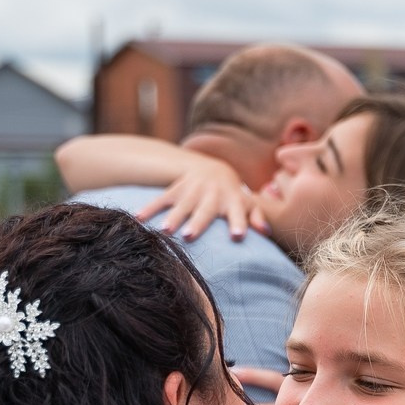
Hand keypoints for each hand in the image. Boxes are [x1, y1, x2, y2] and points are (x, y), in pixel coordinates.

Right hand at [135, 160, 266, 240]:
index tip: (238, 236)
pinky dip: (149, 208)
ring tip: (164, 231)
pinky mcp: (177, 189)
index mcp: (232, 199)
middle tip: (188, 236)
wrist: (213, 168)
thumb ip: (256, 217)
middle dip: (197, 222)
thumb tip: (266, 232)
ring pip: (182, 204)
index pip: (238, 212)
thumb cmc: (233, 195)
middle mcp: (212, 194)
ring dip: (172, 216)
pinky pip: (161, 199)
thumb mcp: (247, 203)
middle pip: (204, 210)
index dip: (239, 222)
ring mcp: (193, 190)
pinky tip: (138, 218)